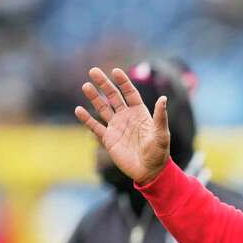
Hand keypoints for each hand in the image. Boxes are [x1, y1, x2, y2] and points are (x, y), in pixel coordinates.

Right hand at [75, 67, 170, 184]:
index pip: (130, 93)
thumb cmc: (159, 153)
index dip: (123, 82)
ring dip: (94, 97)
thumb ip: (160, 117)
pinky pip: (95, 127)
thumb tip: (164, 99)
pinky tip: (78, 110)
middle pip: (113, 96)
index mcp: (140, 113)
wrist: (149, 172)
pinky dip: (86, 119)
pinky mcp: (108, 139)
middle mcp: (127, 117)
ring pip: (102, 108)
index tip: (115, 71)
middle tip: (94, 71)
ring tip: (86, 86)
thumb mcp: (161, 134)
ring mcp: (116, 127)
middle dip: (104, 84)